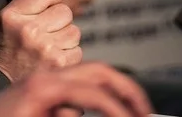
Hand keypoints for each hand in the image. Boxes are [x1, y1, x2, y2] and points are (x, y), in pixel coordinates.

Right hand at [0, 0, 80, 81]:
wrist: (2, 83)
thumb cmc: (7, 49)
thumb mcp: (5, 20)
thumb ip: (27, 3)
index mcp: (12, 15)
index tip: (48, 6)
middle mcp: (28, 30)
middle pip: (65, 11)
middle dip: (59, 20)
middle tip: (46, 31)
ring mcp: (45, 47)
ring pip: (74, 31)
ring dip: (65, 38)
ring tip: (49, 46)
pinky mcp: (59, 63)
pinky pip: (77, 50)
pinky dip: (68, 55)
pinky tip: (53, 59)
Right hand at [0, 62, 151, 116]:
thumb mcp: (40, 114)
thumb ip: (62, 111)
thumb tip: (84, 112)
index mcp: (48, 81)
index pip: (93, 74)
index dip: (121, 88)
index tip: (138, 111)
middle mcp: (46, 76)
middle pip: (99, 70)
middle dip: (130, 90)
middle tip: (146, 112)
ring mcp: (41, 82)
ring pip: (96, 79)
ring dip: (124, 100)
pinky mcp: (36, 93)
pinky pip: (83, 96)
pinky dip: (108, 106)